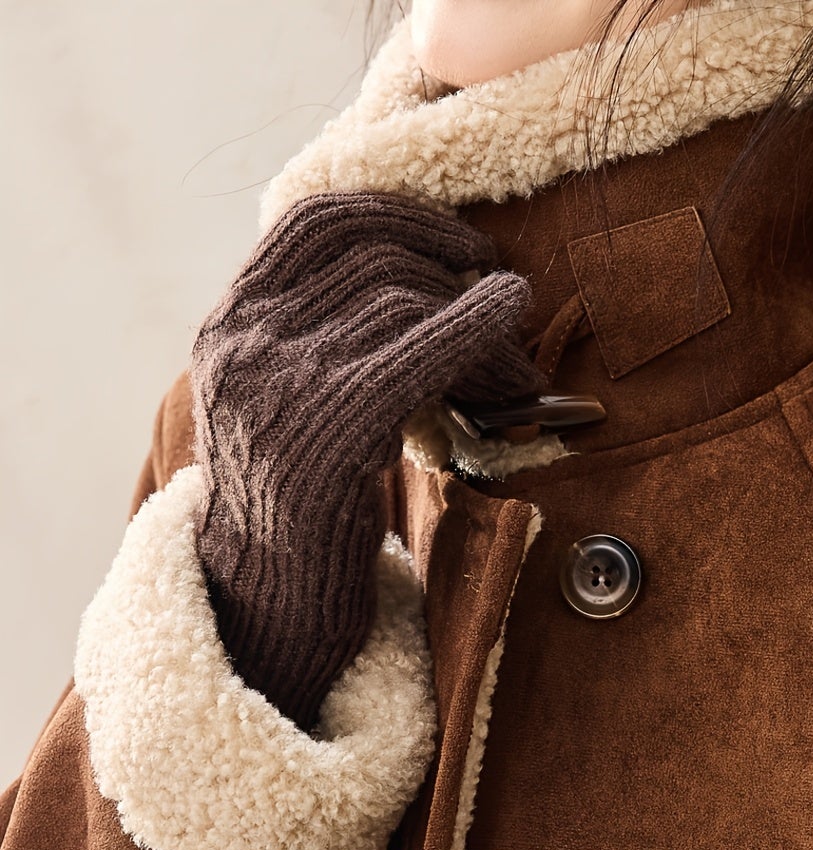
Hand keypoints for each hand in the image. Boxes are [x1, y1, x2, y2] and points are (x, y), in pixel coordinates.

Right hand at [191, 191, 539, 728]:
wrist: (268, 607)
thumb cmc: (301, 515)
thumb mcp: (288, 410)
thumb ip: (322, 345)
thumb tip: (433, 284)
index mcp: (229, 326)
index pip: (316, 223)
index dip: (401, 218)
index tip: (463, 246)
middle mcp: (245, 343)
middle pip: (375, 264)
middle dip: (455, 279)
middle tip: (511, 316)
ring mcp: (281, 383)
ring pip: (406, 305)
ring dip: (484, 330)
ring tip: (522, 373)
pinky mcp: (330, 429)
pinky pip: (419, 350)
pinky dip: (478, 325)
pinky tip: (513, 315)